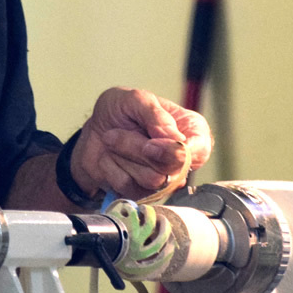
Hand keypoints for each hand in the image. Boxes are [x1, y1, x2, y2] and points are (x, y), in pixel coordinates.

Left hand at [69, 87, 212, 202]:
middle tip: (113, 133)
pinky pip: (130, 188)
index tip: (151, 141)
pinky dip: (112, 169)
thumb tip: (173, 137)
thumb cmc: (119, 111)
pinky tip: (110, 158)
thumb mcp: (134, 99)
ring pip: (152, 179)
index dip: (176, 150)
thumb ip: (155, 114)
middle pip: (173, 166)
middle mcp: (182, 157)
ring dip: (123, 156)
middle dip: (138, 148)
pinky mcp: (143, 193)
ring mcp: (164, 178)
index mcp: (191, 130)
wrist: (92, 131)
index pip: (200, 150)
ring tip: (111, 140)